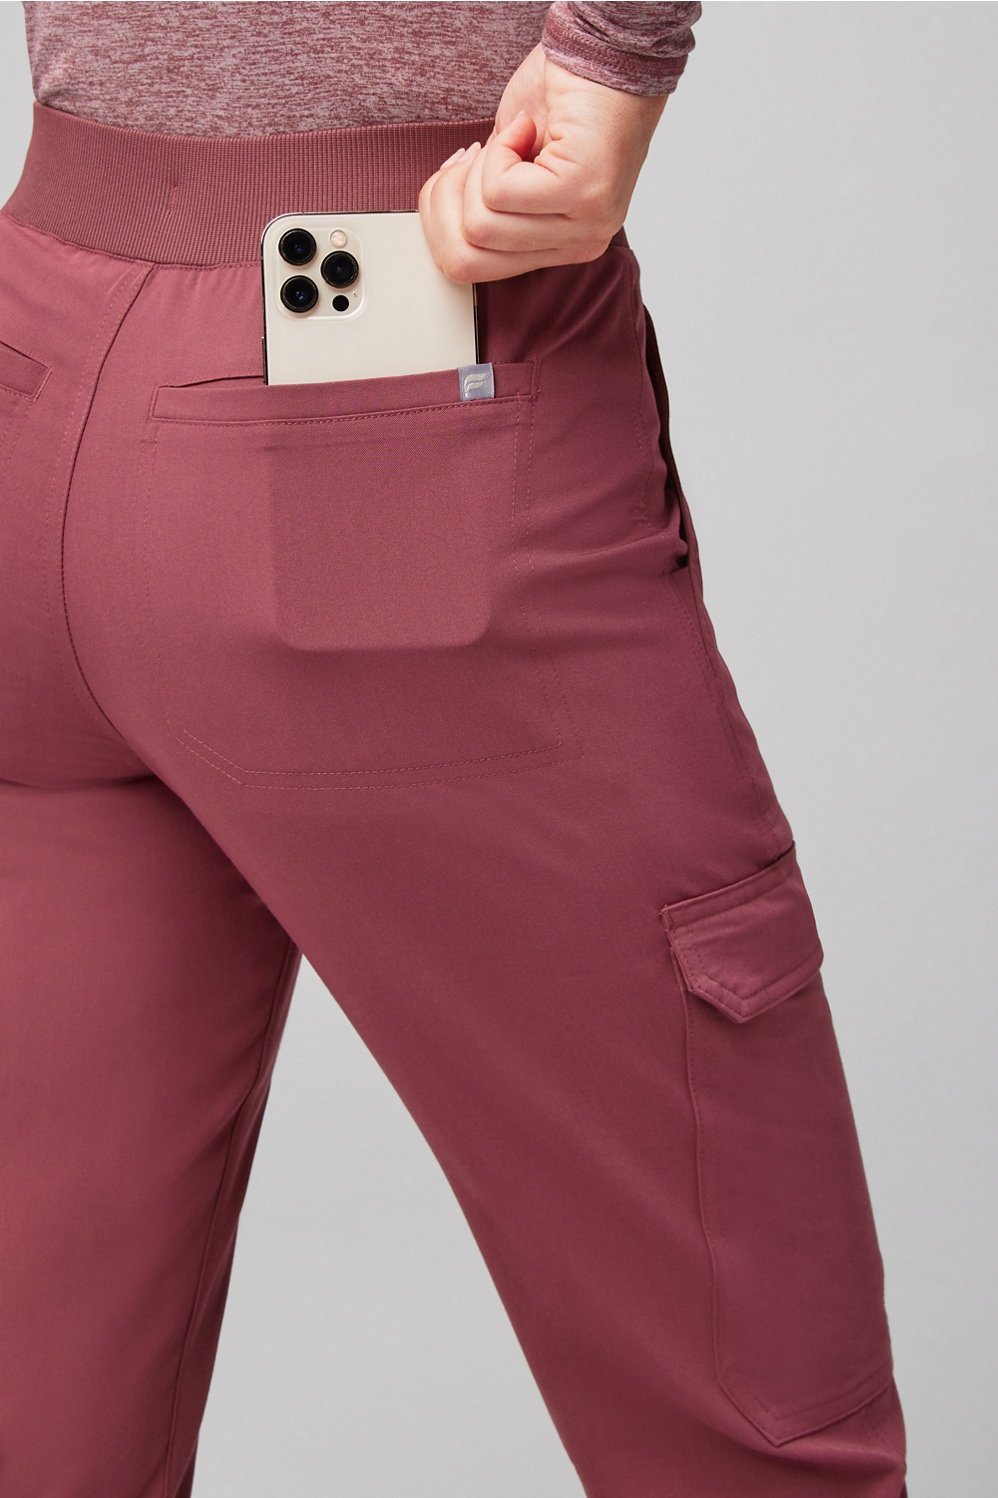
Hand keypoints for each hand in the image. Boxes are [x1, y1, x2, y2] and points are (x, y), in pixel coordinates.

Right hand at [418, 43, 667, 283]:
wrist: (604, 51)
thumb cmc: (563, 100)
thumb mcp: (509, 167)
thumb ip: (484, 208)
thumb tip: (440, 219)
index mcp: (560, 248)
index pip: (470, 269)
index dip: (443, 218)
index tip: (459, 173)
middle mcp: (579, 245)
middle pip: (467, 256)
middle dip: (450, 197)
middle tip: (474, 155)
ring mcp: (584, 223)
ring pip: (481, 224)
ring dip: (481, 167)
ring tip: (513, 137)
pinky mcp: (582, 192)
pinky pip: (501, 191)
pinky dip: (500, 148)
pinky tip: (526, 127)